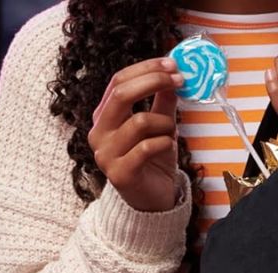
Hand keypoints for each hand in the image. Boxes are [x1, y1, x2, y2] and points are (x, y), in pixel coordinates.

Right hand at [88, 58, 183, 212]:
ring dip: (165, 123)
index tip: (172, 65)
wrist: (150, 201)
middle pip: (121, 94)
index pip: (118, 81)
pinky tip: (167, 147)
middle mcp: (99, 133)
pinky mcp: (119, 174)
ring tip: (171, 133)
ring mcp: (105, 154)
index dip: (146, 69)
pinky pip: (146, 147)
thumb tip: (173, 75)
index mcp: (104, 116)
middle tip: (179, 81)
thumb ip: (163, 102)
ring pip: (139, 121)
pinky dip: (164, 143)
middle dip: (153, 81)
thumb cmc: (152, 161)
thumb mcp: (159, 126)